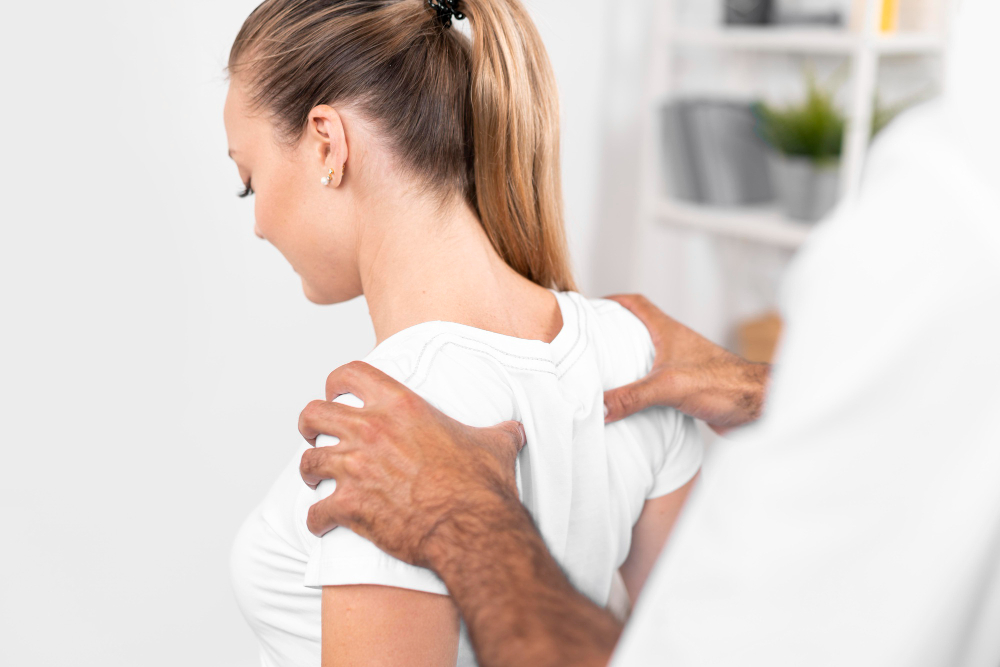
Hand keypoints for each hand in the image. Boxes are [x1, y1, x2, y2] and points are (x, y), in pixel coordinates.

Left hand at [297, 361, 526, 568]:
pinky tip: (324, 524)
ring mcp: (356, 468)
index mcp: (401, 406)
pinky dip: (317, 520)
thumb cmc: (481, 486)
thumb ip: (497, 431)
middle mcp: (372, 431)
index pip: (351, 374)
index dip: (336, 381)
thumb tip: (513, 430)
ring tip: (316, 480)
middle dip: (309, 426)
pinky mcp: (350, 506)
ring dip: (310, 472)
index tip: (334, 392)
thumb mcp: (495, 445)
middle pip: (315, 414)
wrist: (472, 527)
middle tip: (314, 436)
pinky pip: (316, 511)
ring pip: (309, 462)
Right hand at [603, 294, 770, 433]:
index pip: (637, 303)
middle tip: (589, 342)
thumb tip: (599, 406)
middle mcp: (675, 345)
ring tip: (602, 373)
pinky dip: (641, 386)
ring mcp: (682, 365)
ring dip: (626, 361)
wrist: (757, 408)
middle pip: (638, 329)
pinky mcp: (687, 387)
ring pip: (647, 356)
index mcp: (669, 332)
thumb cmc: (726, 385)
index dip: (612, 301)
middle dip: (612, 332)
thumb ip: (632, 396)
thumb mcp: (669, 387)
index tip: (590, 306)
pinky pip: (657, 381)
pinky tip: (631, 401)